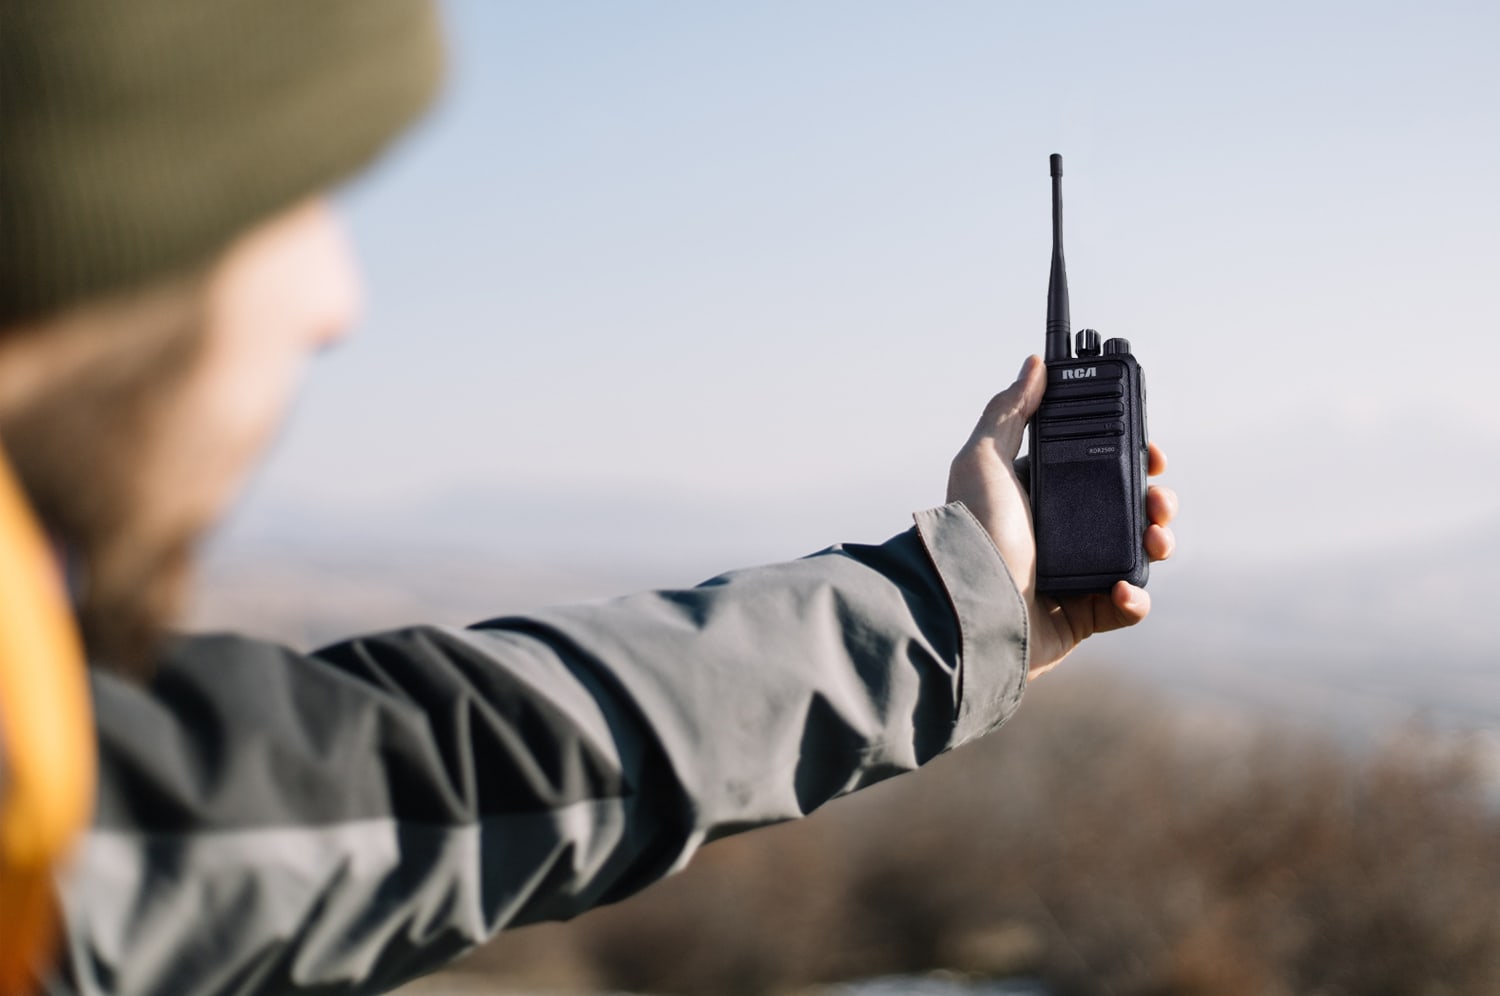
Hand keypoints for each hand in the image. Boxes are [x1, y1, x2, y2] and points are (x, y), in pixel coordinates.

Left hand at [947, 355, 1177, 677]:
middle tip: (1158, 498)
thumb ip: (1010, 410)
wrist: (969, 603)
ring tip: (1155, 538)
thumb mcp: (984, 459)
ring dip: (1158, 542)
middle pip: (1128, 510)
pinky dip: (1136, 598)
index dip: (1132, 459)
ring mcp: (1074, 574)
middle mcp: (1061, 533)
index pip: (1100, 470)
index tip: (1151, 452)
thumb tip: (1035, 364)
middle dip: (1156, 500)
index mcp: (1043, 496)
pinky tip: (1124, 588)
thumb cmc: (972, 530)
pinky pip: (1127, 605)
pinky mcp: (1082, 615)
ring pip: (1138, 554)